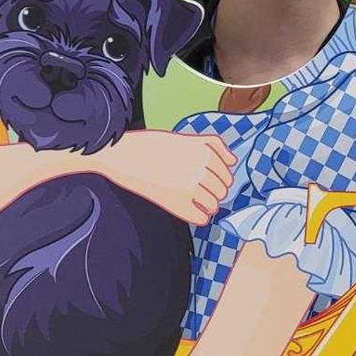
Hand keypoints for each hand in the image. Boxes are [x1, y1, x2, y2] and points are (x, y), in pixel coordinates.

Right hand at [98, 130, 237, 224]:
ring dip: (206, 204)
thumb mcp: (183, 137)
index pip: (228, 172)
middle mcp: (200, 166)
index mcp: (203, 149)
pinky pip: (201, 218)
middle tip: (194, 188)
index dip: (218, 177)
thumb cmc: (151, 145)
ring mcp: (189, 185)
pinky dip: (199, 217)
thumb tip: (234, 161)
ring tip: (191, 199)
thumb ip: (211, 145)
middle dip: (213, 191)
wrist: (121, 154)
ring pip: (215, 205)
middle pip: (223, 190)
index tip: (203, 178)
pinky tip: (188, 209)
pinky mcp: (176, 202)